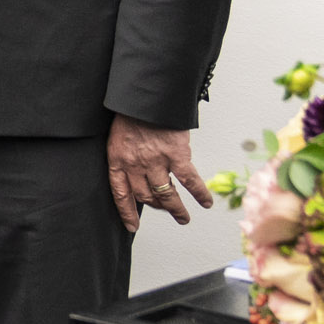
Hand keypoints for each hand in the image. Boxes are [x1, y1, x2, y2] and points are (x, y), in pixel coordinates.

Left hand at [107, 116, 213, 232]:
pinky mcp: (176, 155)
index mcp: (117, 159)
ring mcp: (156, 161)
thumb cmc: (132, 113)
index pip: (120, 193)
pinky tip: (205, 202)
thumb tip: (138, 172)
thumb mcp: (119, 136)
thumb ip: (126, 156)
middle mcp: (135, 164)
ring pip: (165, 194)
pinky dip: (199, 193)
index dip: (126, 212)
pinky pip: (189, 180)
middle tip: (168, 213)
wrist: (146, 96)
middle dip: (156, 208)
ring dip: (176, 209)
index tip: (132, 226)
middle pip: (145, 196)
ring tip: (183, 218)